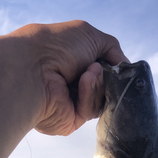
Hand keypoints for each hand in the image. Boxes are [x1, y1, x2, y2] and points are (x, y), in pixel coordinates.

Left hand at [14, 21, 128, 135]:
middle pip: (104, 89)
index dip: (112, 70)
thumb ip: (112, 49)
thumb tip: (125, 65)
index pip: (101, 72)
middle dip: (106, 77)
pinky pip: (90, 111)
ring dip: (98, 84)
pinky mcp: (69, 121)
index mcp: (71, 65)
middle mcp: (69, 86)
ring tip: (88, 71)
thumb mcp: (90, 36)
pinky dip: (90, 94)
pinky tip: (82, 81)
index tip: (117, 66)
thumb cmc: (55, 46)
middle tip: (97, 67)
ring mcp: (69, 104)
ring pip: (100, 101)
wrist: (32, 67)